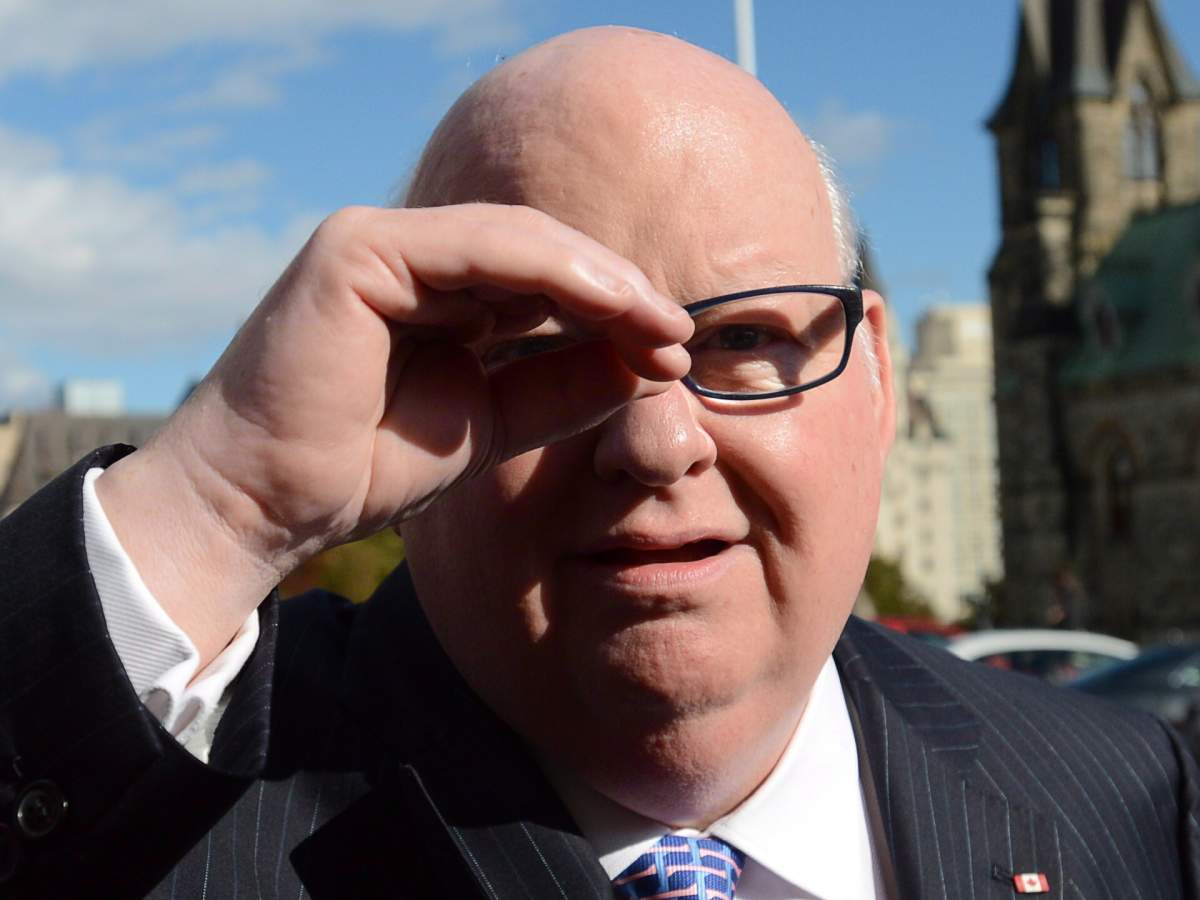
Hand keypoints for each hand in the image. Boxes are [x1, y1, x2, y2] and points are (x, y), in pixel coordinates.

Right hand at [97, 204, 691, 663]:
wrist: (265, 503)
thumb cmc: (363, 467)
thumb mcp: (492, 424)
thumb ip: (560, 388)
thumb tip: (645, 361)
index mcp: (436, 292)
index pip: (544, 281)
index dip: (615, 311)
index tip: (674, 353)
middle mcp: (411, 255)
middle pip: (542, 253)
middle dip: (620, 293)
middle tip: (681, 336)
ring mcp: (383, 242)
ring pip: (520, 241)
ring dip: (602, 281)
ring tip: (662, 324)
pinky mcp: (361, 248)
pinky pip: (480, 246)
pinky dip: (555, 271)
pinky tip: (613, 304)